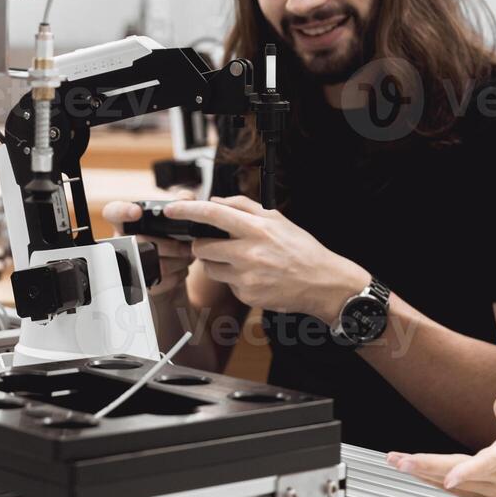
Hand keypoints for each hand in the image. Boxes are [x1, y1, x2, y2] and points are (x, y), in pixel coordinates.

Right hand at [102, 193, 193, 295]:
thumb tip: (185, 198)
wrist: (175, 271)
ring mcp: (130, 263)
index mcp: (130, 222)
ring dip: (178, 261)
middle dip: (172, 245)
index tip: (137, 212)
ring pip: (153, 263)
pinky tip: (181, 270)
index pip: (114, 212)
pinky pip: (159, 280)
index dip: (122, 211)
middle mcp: (125, 241)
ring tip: (187, 257)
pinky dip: (178, 275)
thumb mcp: (178, 218)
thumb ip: (183, 202)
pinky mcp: (141, 283)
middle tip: (187, 246)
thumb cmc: (172, 239)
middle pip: (142, 241)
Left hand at [165, 195, 369, 321]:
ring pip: (209, 268)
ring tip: (240, 261)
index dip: (187, 210)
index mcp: (256, 229)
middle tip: (217, 244)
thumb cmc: (301, 250)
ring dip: (216, 263)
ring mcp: (247, 277)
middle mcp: (249, 253)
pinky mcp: (247, 296)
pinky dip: (234, 280)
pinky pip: (227, 284)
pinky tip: (254, 276)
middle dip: (203, 245)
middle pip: (202, 246)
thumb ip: (244, 207)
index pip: (213, 214)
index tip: (172, 209)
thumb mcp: (277, 219)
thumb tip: (217, 200)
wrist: (323, 283)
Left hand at [386, 393, 495, 496]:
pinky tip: (413, 470)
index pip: (488, 465)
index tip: (449, 477)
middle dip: (427, 469)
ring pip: (452, 485)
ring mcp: (492, 490)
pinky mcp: (484, 495)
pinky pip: (453, 489)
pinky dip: (431, 480)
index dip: (468, 472)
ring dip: (422, 474)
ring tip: (396, 461)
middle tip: (399, 461)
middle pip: (459, 476)